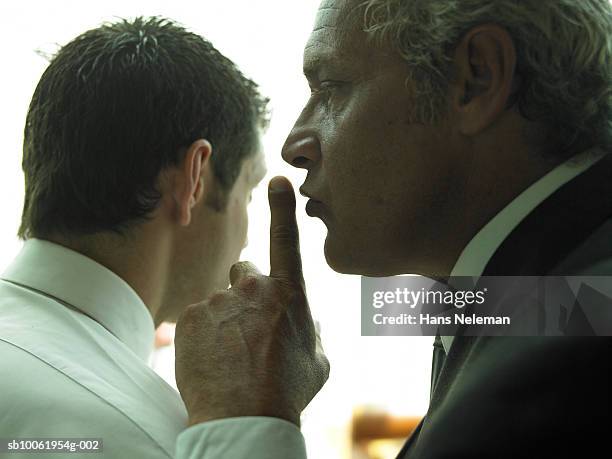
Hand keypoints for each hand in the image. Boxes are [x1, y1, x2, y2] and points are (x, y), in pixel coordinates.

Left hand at [174, 176, 329, 426]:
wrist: (245, 418)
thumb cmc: (287, 390)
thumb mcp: (317, 360)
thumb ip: (309, 330)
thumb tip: (301, 321)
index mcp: (289, 294)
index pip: (286, 241)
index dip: (283, 209)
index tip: (278, 181)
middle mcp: (254, 288)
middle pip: (244, 272)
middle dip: (246, 291)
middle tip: (249, 329)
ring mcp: (220, 302)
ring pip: (222, 304)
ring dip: (226, 323)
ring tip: (232, 360)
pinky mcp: (192, 319)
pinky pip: (200, 322)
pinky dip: (205, 339)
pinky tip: (214, 364)